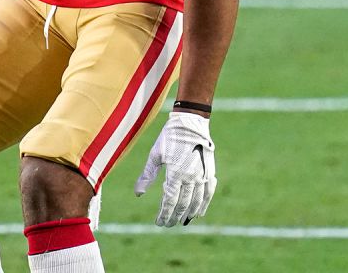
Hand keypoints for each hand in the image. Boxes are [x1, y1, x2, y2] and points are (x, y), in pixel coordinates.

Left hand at [133, 111, 216, 226]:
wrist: (191, 123)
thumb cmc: (169, 137)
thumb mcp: (155, 155)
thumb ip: (147, 175)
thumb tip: (138, 194)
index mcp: (175, 173)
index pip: (169, 201)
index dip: (164, 214)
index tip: (159, 222)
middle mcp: (190, 177)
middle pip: (182, 204)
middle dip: (174, 216)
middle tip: (168, 224)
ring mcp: (202, 175)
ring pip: (196, 201)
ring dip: (188, 214)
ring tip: (181, 221)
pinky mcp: (210, 172)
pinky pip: (208, 193)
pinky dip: (204, 204)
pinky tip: (198, 213)